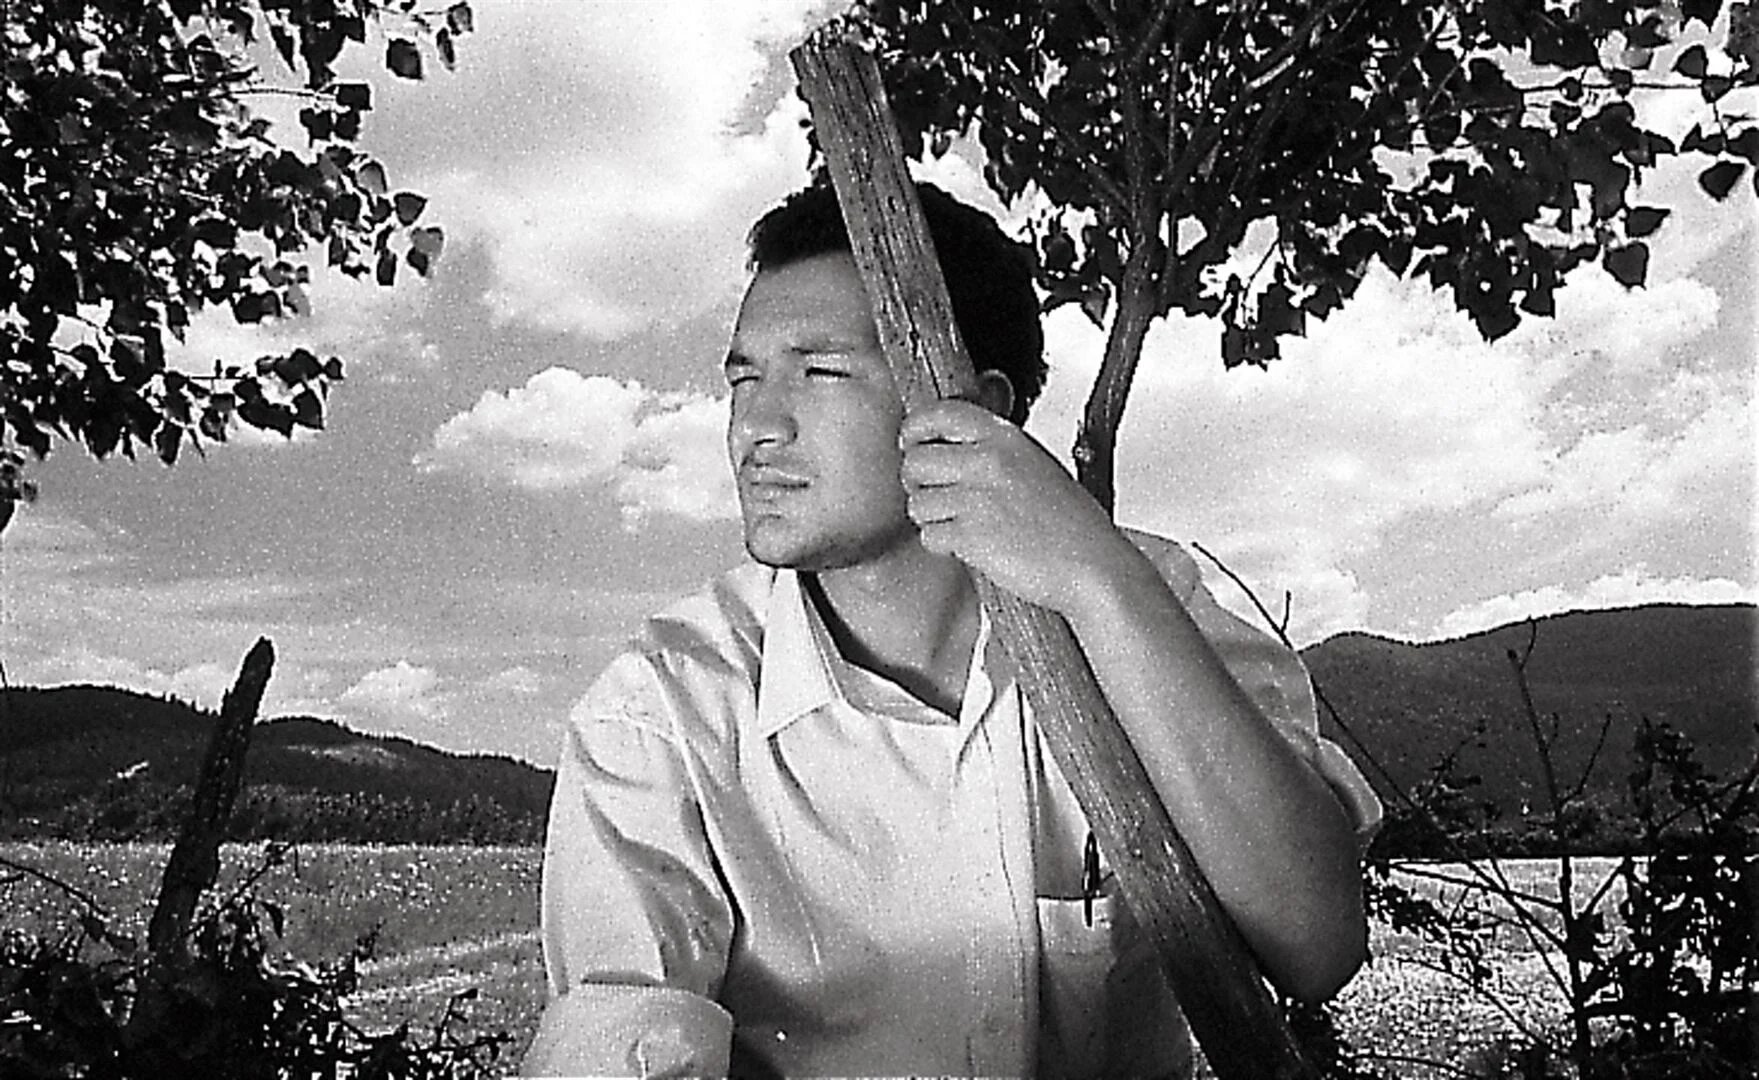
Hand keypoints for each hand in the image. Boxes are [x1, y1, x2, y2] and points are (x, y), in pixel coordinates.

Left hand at [898, 399, 1150, 618]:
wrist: (1091, 565)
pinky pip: (930, 535)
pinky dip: (942, 544)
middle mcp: (988, 462)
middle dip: (917, 482)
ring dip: (931, 518)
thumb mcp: (1036, 464)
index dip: (915, 428)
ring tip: (959, 524)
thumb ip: (994, 449)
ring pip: (918, 502)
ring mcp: (977, 499)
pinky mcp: (970, 535)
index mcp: (1006, 439)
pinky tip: (966, 545)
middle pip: (916, 461)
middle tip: (934, 493)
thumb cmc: (1071, 523)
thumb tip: (947, 445)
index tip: (911, 441)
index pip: (940, 414)